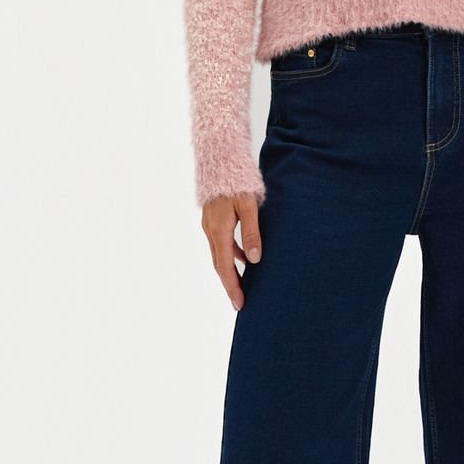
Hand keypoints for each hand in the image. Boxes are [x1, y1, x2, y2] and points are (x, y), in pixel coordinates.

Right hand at [201, 192, 263, 308]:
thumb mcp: (249, 207)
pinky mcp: (213, 219)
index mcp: (219, 230)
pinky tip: (242, 258)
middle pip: (220, 265)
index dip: (232, 286)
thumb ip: (251, 233)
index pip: (225, 267)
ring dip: (230, 271)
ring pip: (219, 254)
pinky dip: (230, 255)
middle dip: (229, 284)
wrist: (221, 160)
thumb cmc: (238, 181)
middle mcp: (211, 231)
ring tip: (242, 285)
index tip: (239, 304)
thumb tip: (254, 260)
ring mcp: (209, 225)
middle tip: (239, 303)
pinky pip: (221, 243)